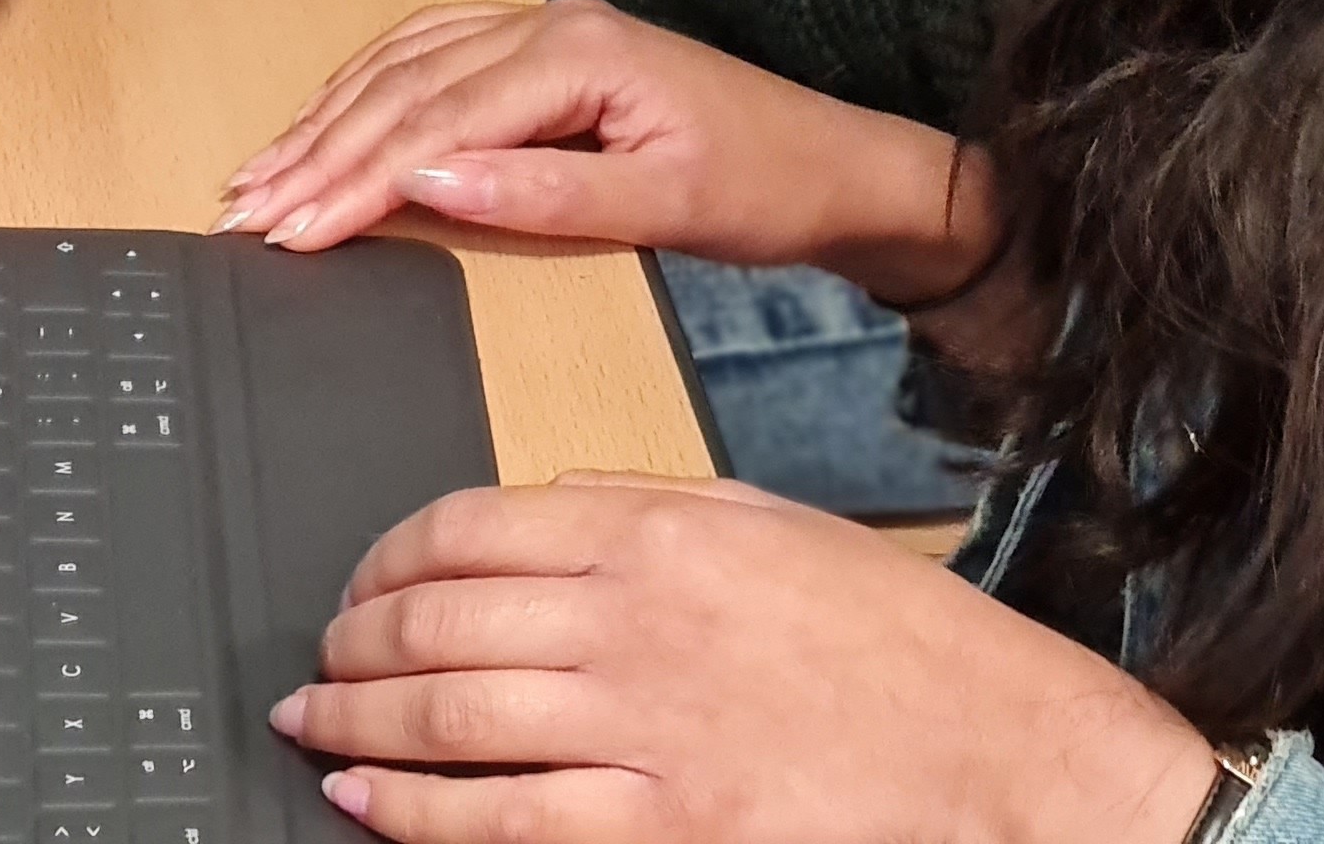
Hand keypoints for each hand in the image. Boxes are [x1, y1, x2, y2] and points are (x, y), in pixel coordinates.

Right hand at [215, 0, 984, 301]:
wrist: (836, 164)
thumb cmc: (763, 187)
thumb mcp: (665, 208)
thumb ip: (543, 198)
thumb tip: (428, 183)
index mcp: (577, 52)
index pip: (435, 119)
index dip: (351, 177)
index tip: (287, 230)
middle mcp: (549, 22)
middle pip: (406, 86)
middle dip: (318, 151)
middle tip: (246, 211)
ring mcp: (545, 26)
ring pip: (407, 62)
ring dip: (328, 117)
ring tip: (260, 175)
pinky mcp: (546, 49)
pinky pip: (434, 54)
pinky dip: (369, 90)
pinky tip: (330, 120)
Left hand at [274, 475, 1216, 843]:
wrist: (1007, 767)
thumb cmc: (907, 652)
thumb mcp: (780, 532)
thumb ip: (654, 512)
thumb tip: (537, 511)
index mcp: (665, 533)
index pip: (473, 525)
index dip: (389, 554)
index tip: (362, 577)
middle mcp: (637, 620)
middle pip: (438, 617)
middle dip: (354, 636)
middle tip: (321, 652)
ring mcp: (641, 730)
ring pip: (447, 716)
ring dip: (359, 719)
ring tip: (316, 719)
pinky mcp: (657, 826)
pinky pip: (497, 820)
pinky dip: (412, 811)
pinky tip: (367, 801)